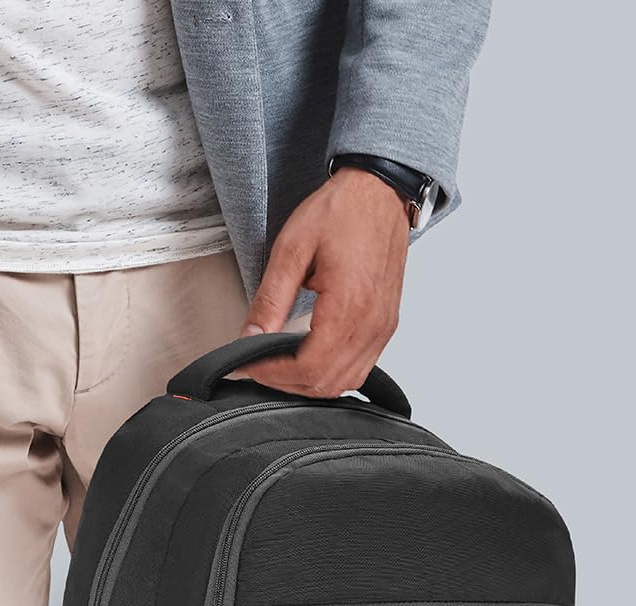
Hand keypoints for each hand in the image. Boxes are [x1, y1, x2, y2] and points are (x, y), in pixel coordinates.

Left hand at [237, 168, 409, 396]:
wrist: (379, 192)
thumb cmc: (341, 211)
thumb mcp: (292, 249)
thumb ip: (270, 299)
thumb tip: (249, 337)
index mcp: (349, 305)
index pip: (308, 367)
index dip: (273, 374)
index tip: (249, 366)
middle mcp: (372, 323)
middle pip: (325, 383)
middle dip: (286, 382)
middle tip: (259, 367)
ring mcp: (382, 327)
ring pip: (344, 383)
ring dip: (308, 383)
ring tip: (280, 366)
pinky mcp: (386, 325)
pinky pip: (359, 368)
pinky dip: (331, 374)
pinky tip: (309, 359)